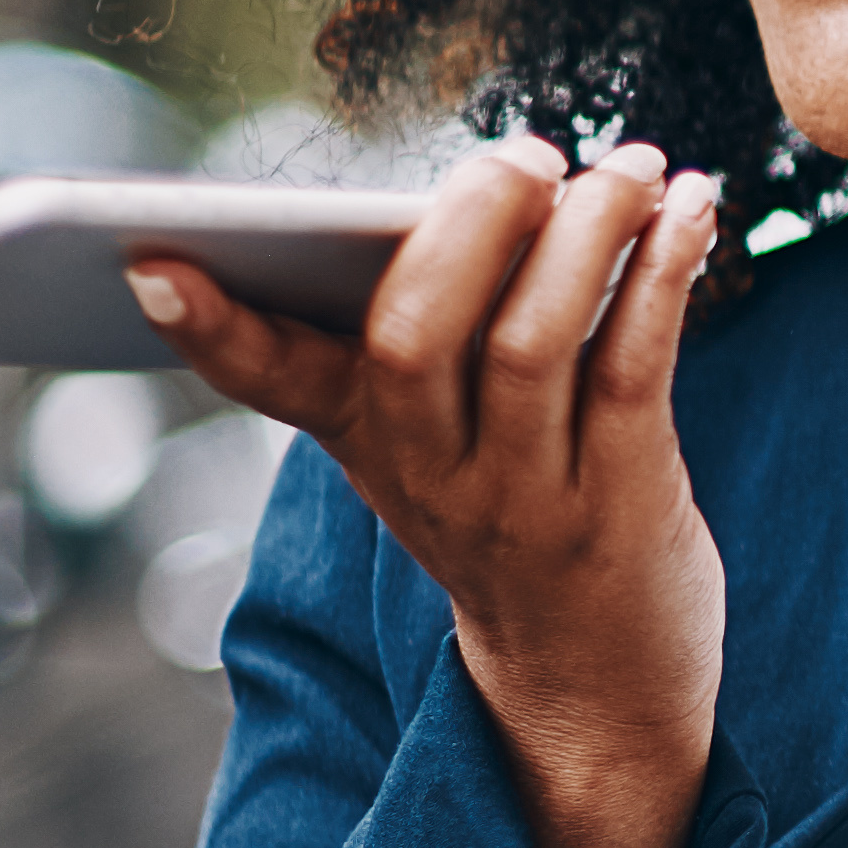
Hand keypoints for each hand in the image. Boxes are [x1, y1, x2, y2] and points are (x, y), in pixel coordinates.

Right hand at [128, 133, 726, 847]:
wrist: (592, 692)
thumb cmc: (515, 530)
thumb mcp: (432, 455)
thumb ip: (426, 344)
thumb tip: (475, 192)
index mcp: (367, 444)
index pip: (271, 380)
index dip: (209, 326)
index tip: (151, 263)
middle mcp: (432, 475)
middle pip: (413, 334)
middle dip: (465, 223)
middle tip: (526, 154)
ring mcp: (524, 496)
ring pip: (531, 340)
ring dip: (589, 231)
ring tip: (634, 166)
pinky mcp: (622, 501)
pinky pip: (635, 363)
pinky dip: (666, 270)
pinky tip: (695, 209)